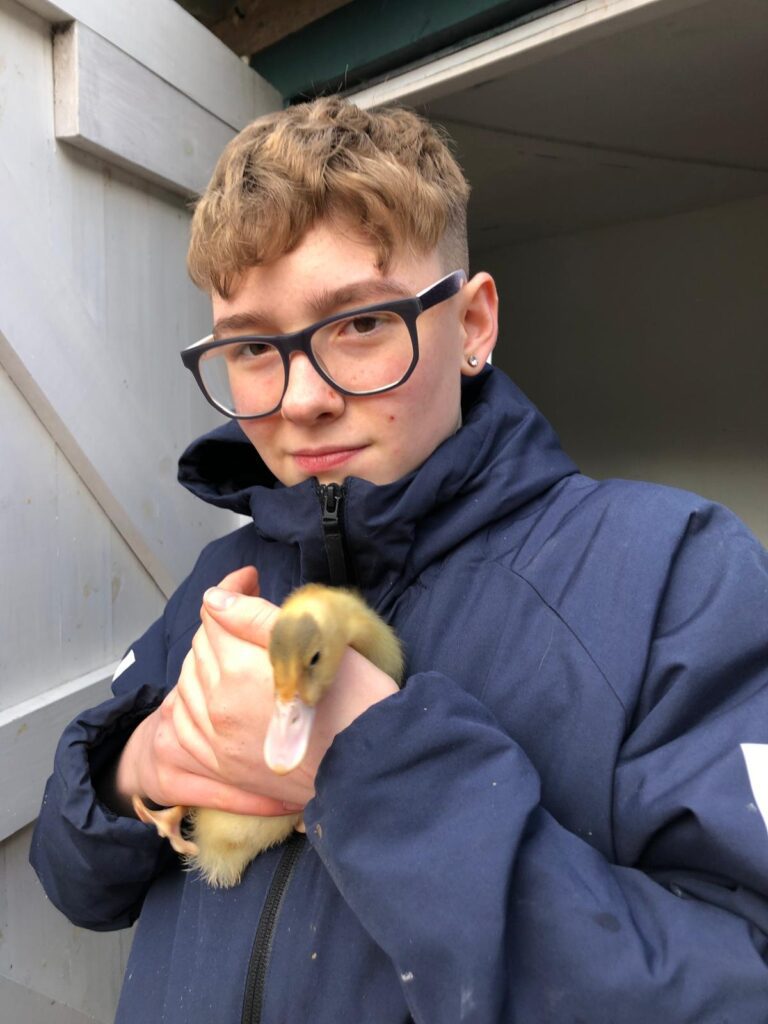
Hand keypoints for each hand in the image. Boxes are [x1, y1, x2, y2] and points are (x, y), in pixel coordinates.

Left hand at [117, 567, 397, 815]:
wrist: (370, 769)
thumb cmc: (358, 701)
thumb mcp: (321, 645)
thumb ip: (259, 619)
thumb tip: (214, 599)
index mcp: (241, 669)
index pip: (216, 612)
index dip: (234, 588)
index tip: (253, 580)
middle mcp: (219, 705)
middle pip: (200, 646)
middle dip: (222, 625)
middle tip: (253, 621)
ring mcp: (216, 740)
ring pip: (188, 683)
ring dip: (206, 662)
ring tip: (237, 656)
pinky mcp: (221, 767)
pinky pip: (181, 727)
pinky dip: (188, 705)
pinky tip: (210, 697)